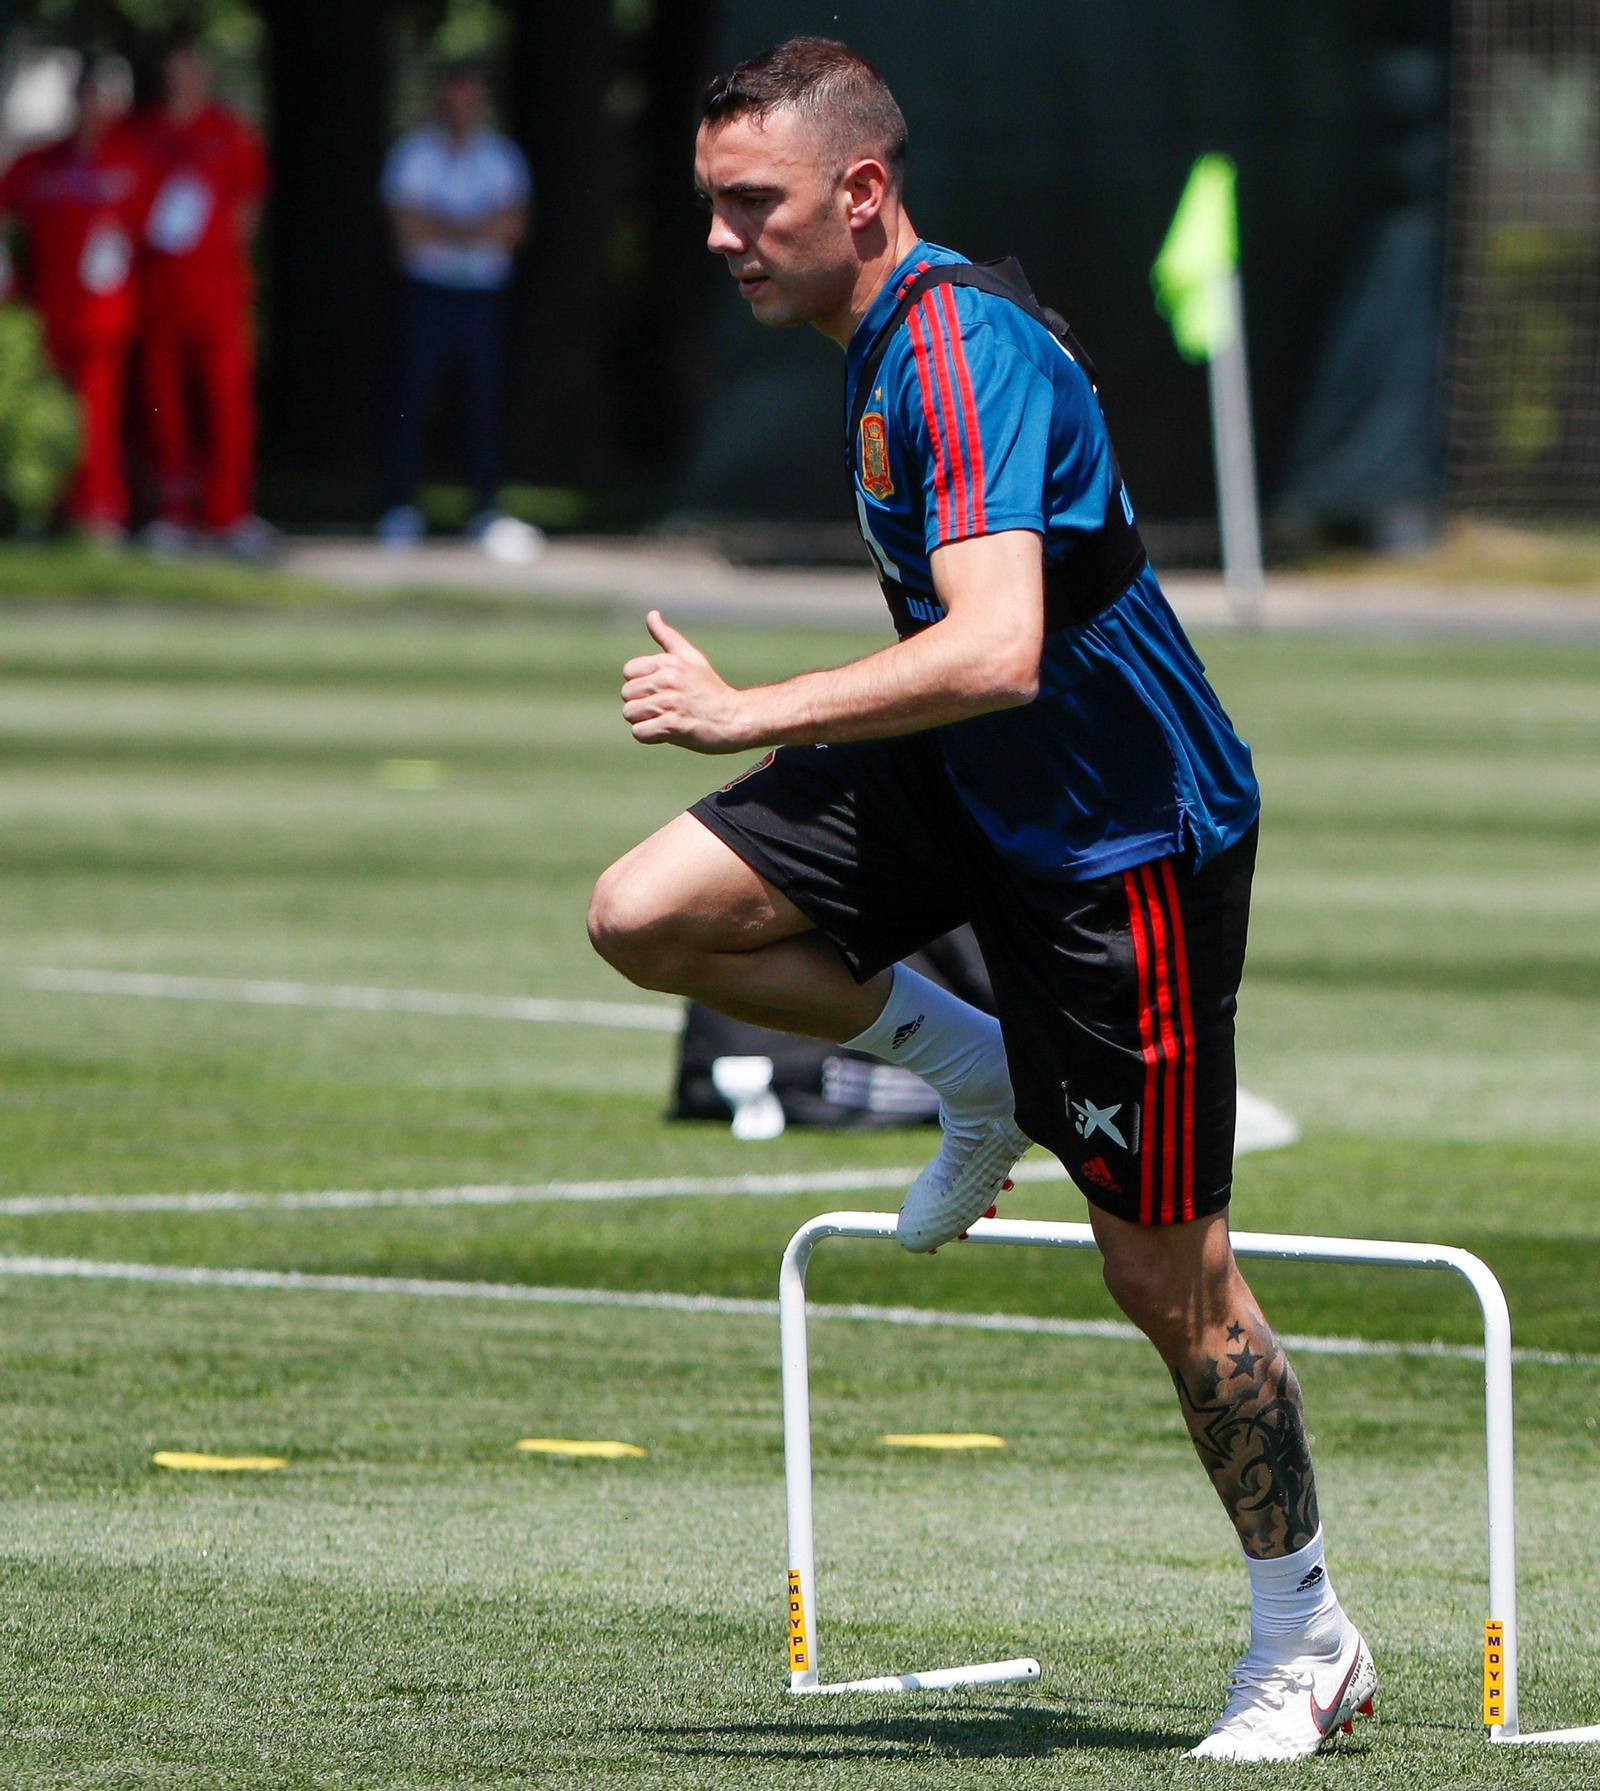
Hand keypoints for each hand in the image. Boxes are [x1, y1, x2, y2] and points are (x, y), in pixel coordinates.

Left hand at [621, 611, 753, 751]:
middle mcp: (668, 679)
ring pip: (630, 713)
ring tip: (667, 720)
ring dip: (645, 721)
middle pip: (627, 695)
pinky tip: (668, 733)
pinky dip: (650, 737)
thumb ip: (668, 637)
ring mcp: (670, 703)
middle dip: (642, 704)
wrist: (735, 719)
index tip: (661, 692)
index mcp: (669, 661)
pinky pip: (639, 732)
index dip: (642, 685)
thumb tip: (651, 614)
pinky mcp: (672, 725)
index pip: (629, 672)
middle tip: (666, 709)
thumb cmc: (711, 690)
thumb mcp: (692, 658)